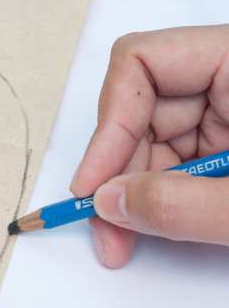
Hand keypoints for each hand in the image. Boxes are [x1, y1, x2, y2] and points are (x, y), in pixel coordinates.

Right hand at [71, 25, 228, 267]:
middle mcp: (225, 80)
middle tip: (105, 230)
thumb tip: (107, 203)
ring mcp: (226, 114)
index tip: (93, 185)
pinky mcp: (225, 147)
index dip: (107, 125)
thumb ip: (183, 205)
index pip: (142, 63)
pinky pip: (170, 166)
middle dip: (115, 174)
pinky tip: (145, 230)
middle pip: (138, 112)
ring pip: (147, 144)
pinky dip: (152, 200)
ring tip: (121, 244)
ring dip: (128, 195)